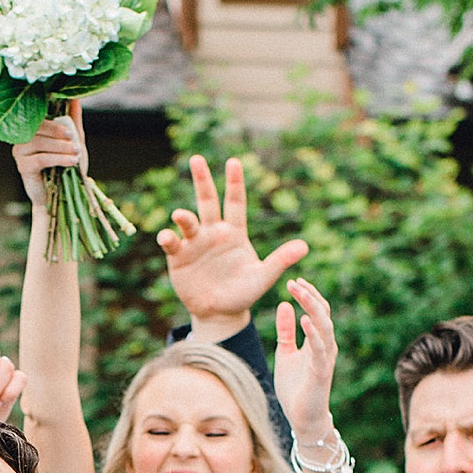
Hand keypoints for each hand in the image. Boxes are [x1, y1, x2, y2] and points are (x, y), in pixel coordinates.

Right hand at [12, 102, 87, 209]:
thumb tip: (76, 97)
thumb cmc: (65, 167)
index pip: (38, 117)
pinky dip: (58, 159)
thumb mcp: (73, 141)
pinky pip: (40, 158)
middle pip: (37, 128)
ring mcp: (20, 152)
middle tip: (75, 142)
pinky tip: (71, 162)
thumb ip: (73, 120)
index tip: (70, 131)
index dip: (54, 122)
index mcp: (32, 128)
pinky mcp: (23, 166)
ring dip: (60, 147)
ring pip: (39, 143)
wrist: (61, 196)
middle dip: (58, 134)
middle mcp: (22, 138)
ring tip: (76, 154)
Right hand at [160, 154, 305, 337]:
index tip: (233, 162)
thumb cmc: (244, 293)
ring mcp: (194, 244)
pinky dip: (168, 238)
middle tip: (197, 159)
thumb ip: (281, 260)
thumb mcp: (264, 277)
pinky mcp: (179, 258)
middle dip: (202, 180)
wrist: (220, 313)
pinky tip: (167, 237)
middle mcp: (213, 232)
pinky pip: (172, 243)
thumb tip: (305, 246)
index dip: (234, 183)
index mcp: (234, 232)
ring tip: (180, 215)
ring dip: (184, 217)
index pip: (235, 202)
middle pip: (208, 201)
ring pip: (188, 222)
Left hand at [272, 276, 340, 450]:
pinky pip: (320, 349)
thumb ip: (285, 331)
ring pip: (324, 326)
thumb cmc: (295, 387)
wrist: (301, 418)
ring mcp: (325, 358)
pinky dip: (313, 333)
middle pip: (323, 313)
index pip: (317, 311)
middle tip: (294, 282)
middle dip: (309, 296)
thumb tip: (284, 304)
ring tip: (300, 293)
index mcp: (318, 341)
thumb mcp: (285, 353)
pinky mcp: (322, 372)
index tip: (293, 280)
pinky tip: (304, 320)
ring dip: (312, 308)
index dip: (307, 295)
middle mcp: (326, 346)